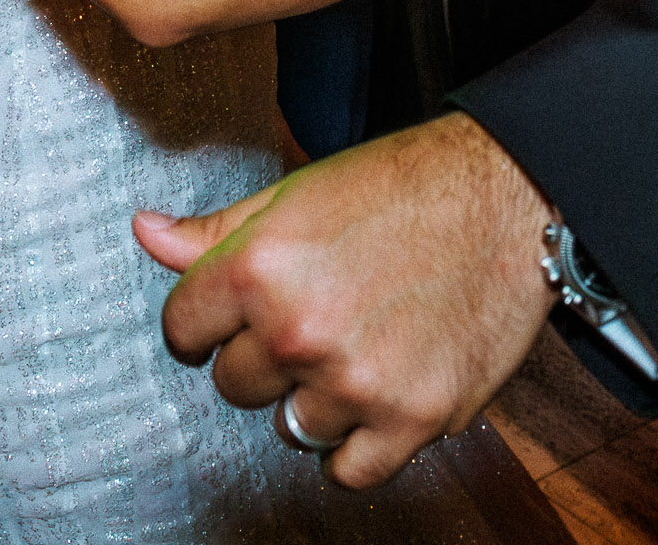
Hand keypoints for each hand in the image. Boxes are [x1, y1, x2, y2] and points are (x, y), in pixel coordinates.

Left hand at [139, 111, 554, 490]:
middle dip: (264, 357)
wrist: (510, 197)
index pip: (182, 330)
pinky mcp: (412, 417)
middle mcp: (299, 331)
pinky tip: (374, 397)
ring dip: (316, 398)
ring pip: (290, 428)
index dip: (208, 320)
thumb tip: (148, 234)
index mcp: (260, 269)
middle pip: (234, 385)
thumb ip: (217, 230)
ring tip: (357, 347)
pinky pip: (349, 470)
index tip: (236, 315)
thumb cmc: (408, 186)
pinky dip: (358, 444)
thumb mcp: (298, 193)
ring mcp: (355, 382)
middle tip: (314, 319)